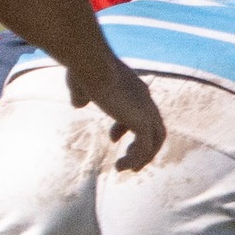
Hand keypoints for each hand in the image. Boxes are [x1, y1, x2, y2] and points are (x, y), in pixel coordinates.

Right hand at [65, 57, 165, 172]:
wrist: (92, 64)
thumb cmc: (83, 69)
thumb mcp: (80, 83)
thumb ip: (82, 95)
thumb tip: (78, 104)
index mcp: (135, 88)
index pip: (140, 111)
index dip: (126, 127)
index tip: (113, 138)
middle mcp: (145, 98)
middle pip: (156, 127)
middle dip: (145, 145)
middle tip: (132, 161)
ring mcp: (146, 109)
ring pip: (156, 139)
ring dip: (143, 157)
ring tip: (125, 169)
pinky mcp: (142, 121)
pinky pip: (145, 147)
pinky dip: (136, 159)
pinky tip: (120, 167)